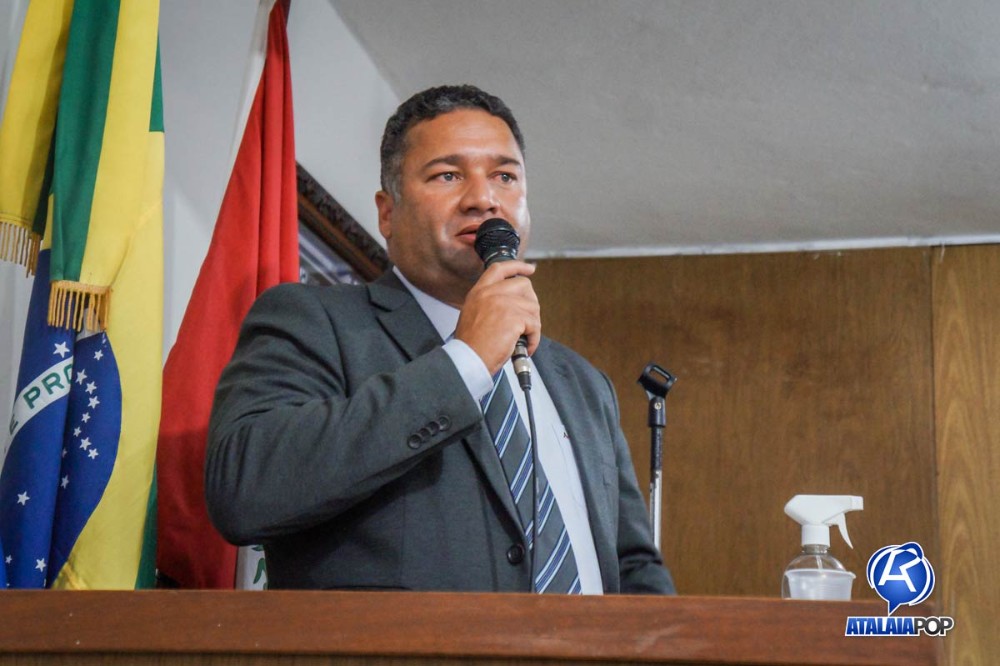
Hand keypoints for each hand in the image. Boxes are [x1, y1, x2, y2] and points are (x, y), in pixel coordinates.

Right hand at [454, 260, 539, 374]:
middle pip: (524, 285)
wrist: (468, 359)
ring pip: (532, 306)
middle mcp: (490, 293)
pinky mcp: (514, 318)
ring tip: (523, 338)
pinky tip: (525, 346)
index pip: (500, 269)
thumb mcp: (473, 313)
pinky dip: (534, 338)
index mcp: (479, 292)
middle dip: (531, 303)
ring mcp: (503, 303)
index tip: (530, 268)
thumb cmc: (471, 344)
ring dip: (532, 325)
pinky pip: (534, 325)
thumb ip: (490, 302)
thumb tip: (513, 303)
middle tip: (527, 320)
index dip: (517, 266)